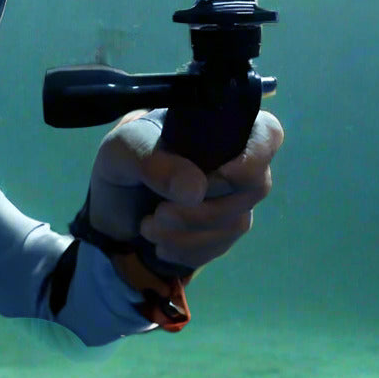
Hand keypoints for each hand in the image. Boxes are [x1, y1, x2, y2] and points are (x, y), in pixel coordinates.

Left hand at [87, 108, 283, 268]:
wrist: (111, 208)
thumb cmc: (122, 163)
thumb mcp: (123, 151)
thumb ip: (153, 162)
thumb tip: (196, 190)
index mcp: (218, 128)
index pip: (267, 133)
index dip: (254, 157)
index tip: (216, 176)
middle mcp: (235, 161)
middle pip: (256, 186)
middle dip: (204, 209)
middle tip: (160, 213)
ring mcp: (233, 198)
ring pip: (236, 223)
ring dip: (188, 233)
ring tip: (148, 227)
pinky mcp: (223, 230)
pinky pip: (221, 246)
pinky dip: (186, 249)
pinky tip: (160, 242)